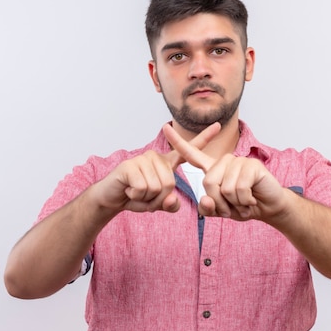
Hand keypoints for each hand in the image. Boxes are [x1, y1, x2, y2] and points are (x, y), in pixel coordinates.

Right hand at [94, 122, 221, 212]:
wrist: (111, 198)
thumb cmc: (136, 197)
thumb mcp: (157, 204)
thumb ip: (170, 205)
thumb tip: (172, 201)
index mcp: (166, 164)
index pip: (187, 150)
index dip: (204, 138)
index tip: (218, 126)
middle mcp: (156, 158)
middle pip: (170, 185)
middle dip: (157, 199)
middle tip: (143, 194)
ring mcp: (143, 159)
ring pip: (157, 188)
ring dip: (145, 198)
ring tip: (135, 191)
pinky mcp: (130, 165)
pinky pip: (143, 188)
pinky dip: (136, 196)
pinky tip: (128, 189)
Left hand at [163, 124, 287, 220]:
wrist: (268, 207)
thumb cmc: (242, 205)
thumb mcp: (221, 211)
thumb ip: (209, 208)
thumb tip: (206, 200)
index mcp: (212, 169)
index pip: (191, 154)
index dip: (177, 142)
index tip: (165, 127)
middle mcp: (223, 161)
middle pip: (208, 182)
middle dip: (219, 203)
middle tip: (233, 207)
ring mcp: (238, 161)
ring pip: (224, 187)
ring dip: (234, 203)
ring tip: (244, 201)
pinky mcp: (252, 165)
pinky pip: (239, 188)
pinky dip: (245, 200)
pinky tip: (252, 198)